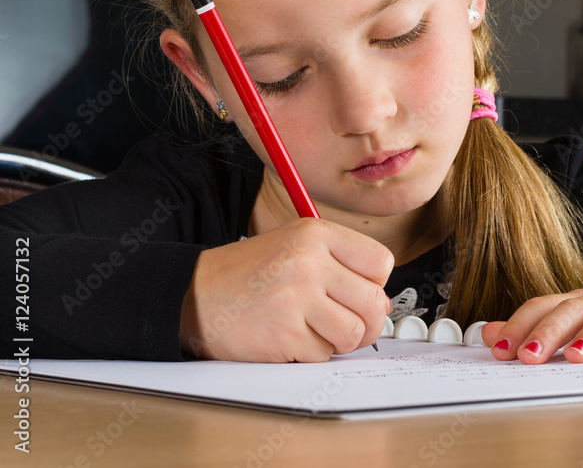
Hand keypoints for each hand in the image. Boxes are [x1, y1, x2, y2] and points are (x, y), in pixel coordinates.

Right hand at [179, 218, 393, 361]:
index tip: (359, 292)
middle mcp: (309, 261)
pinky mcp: (284, 333)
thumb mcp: (296, 247)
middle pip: (375, 302)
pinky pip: (323, 355)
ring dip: (338, 341)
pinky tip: (290, 338)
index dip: (375, 284)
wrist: (193, 294)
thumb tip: (382, 304)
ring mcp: (296, 297)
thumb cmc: (249, 274)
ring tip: (315, 330)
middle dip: (366, 322)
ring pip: (353, 333)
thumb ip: (341, 266)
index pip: (381, 262)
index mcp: (316, 233)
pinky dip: (310, 353)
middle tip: (347, 324)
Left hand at [479, 281, 582, 363]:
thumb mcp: (581, 320)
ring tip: (575, 356)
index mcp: (582, 301)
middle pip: (575, 309)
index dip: (522, 325)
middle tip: (529, 355)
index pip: (546, 305)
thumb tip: (488, 334)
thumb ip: (537, 328)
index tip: (501, 349)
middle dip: (549, 331)